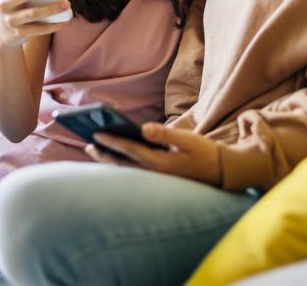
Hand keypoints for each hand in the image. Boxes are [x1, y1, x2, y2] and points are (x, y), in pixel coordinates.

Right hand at [0, 0, 70, 46]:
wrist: (4, 35)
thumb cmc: (15, 6)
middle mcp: (3, 5)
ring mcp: (11, 21)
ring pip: (33, 14)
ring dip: (52, 9)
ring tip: (66, 4)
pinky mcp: (20, 33)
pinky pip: (39, 30)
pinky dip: (53, 25)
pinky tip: (65, 21)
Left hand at [86, 123, 221, 185]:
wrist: (220, 173)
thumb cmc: (204, 153)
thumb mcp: (188, 140)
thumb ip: (165, 134)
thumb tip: (143, 128)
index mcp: (159, 163)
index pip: (129, 149)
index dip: (111, 141)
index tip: (95, 134)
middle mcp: (154, 173)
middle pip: (122, 163)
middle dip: (103, 154)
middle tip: (86, 145)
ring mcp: (155, 178)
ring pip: (126, 169)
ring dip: (109, 160)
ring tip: (95, 151)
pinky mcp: (159, 178)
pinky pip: (133, 172)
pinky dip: (121, 164)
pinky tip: (115, 158)